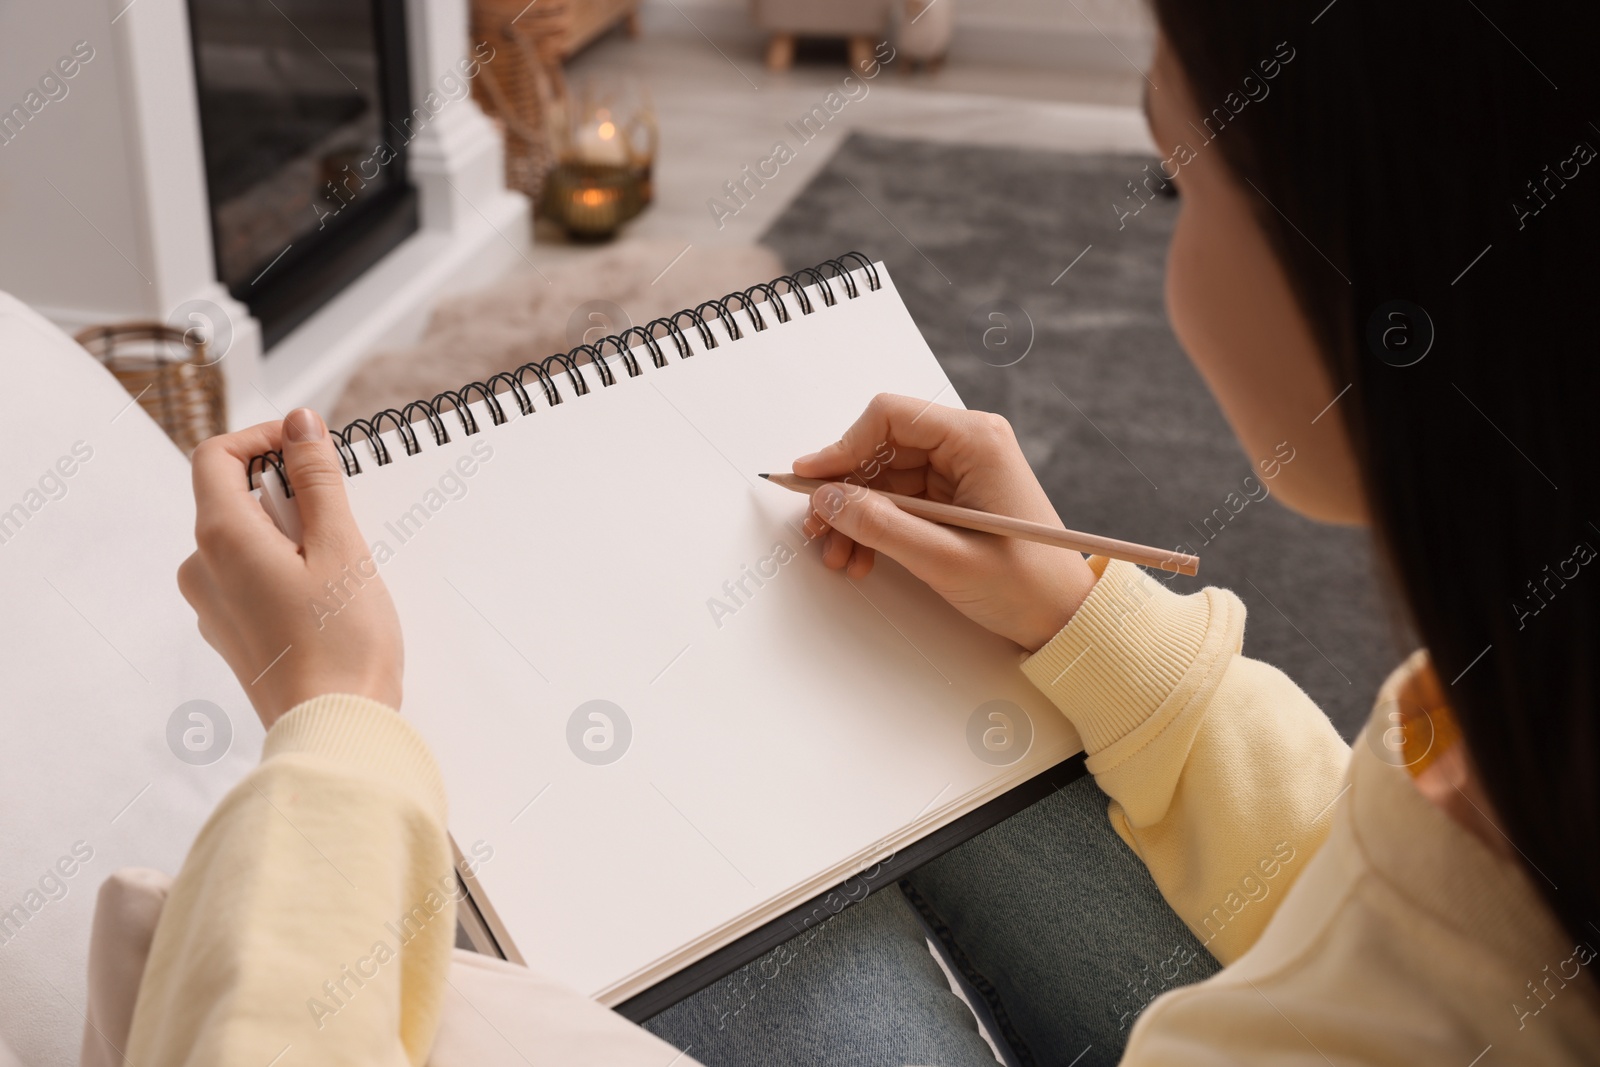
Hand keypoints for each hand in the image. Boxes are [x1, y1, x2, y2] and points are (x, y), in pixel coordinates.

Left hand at [178, 409, 402, 729]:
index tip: (309, 446)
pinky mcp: (232, 632)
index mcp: (221, 539)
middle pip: (233, 497)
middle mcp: (202, 569)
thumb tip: (298, 424)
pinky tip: (328, 596)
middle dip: (288, 490)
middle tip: (342, 514)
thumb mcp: (341, 546)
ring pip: (246, 538)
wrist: (333, 728)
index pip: (216, 456)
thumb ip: (317, 478)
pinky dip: (286, 567)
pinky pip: (251, 576)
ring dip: (292, 531)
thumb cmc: (342, 645)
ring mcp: (212, 605)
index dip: (262, 438)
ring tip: (341, 563)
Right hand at [795, 394, 1098, 651]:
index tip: (810, 479)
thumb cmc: (1028, 585)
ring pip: (883, 478)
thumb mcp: (945, 559)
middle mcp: (967, 446)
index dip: (842, 445)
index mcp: (976, 441)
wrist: (1065, 618)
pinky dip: (874, 526)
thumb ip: (881, 525)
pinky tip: (861, 555)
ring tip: (840, 553)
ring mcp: (960, 472)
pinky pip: (898, 501)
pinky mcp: (953, 499)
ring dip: (854, 515)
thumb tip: (828, 499)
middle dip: (845, 491)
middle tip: (818, 526)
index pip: (889, 417)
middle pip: (880, 448)